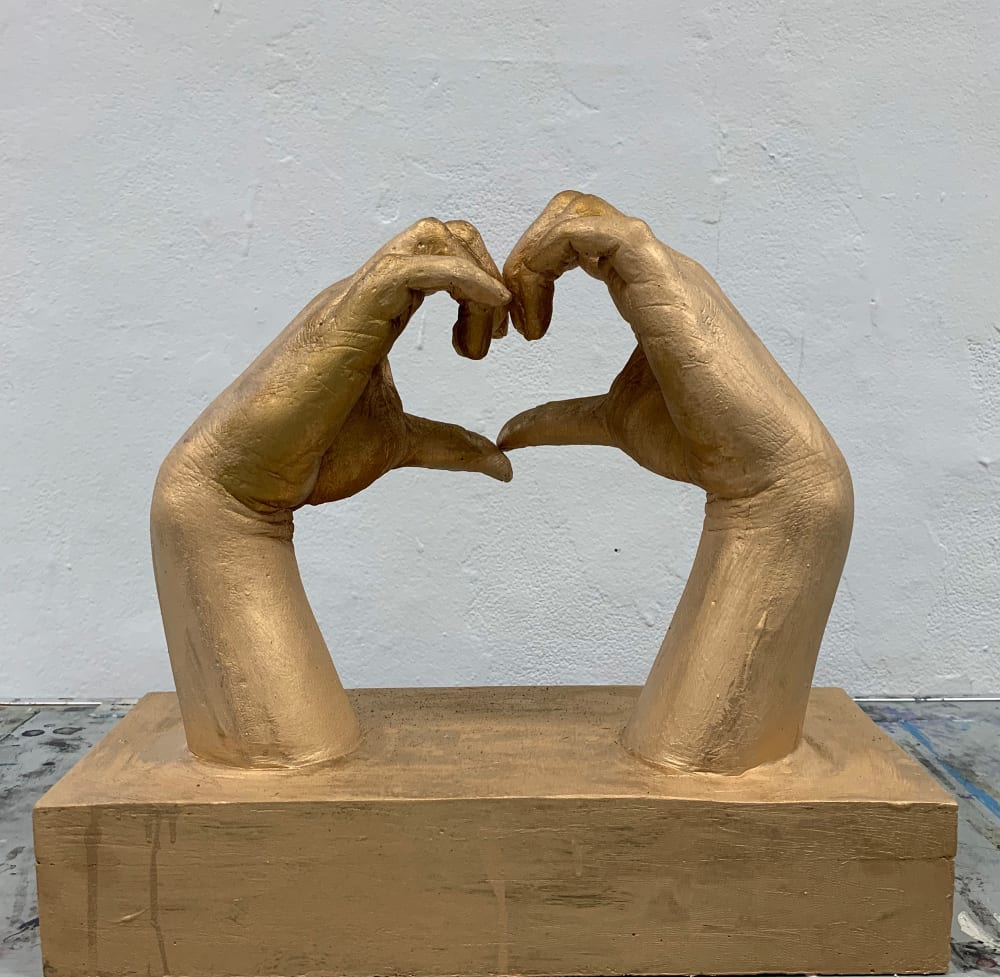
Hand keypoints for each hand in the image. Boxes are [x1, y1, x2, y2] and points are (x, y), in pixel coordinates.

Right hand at [170, 217, 511, 512]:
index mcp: (376, 315)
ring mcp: (352, 301)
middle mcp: (364, 296)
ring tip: (487, 338)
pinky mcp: (345, 316)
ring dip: (478, 277)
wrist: (249, 474)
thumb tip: (502, 463)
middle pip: (441, 234)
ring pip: (429, 237)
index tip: (497, 340)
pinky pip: (410, 268)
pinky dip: (462, 279)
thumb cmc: (311, 454)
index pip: (440, 261)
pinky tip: (488, 311)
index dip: (483, 287)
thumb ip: (450, 445)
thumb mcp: (400, 442)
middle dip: (488, 272)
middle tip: (500, 335)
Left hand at [499, 191, 845, 499]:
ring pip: (583, 213)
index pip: (579, 239)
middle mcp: (656, 271)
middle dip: (525, 255)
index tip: (518, 330)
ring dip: (532, 257)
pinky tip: (538, 318)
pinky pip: (601, 232)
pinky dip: (551, 256)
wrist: (755, 462)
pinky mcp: (667, 285)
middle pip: (576, 212)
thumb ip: (560, 418)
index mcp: (646, 291)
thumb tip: (509, 433)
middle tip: (509, 320)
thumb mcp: (609, 420)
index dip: (533, 270)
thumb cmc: (699, 438)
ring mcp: (665, 273)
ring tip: (521, 321)